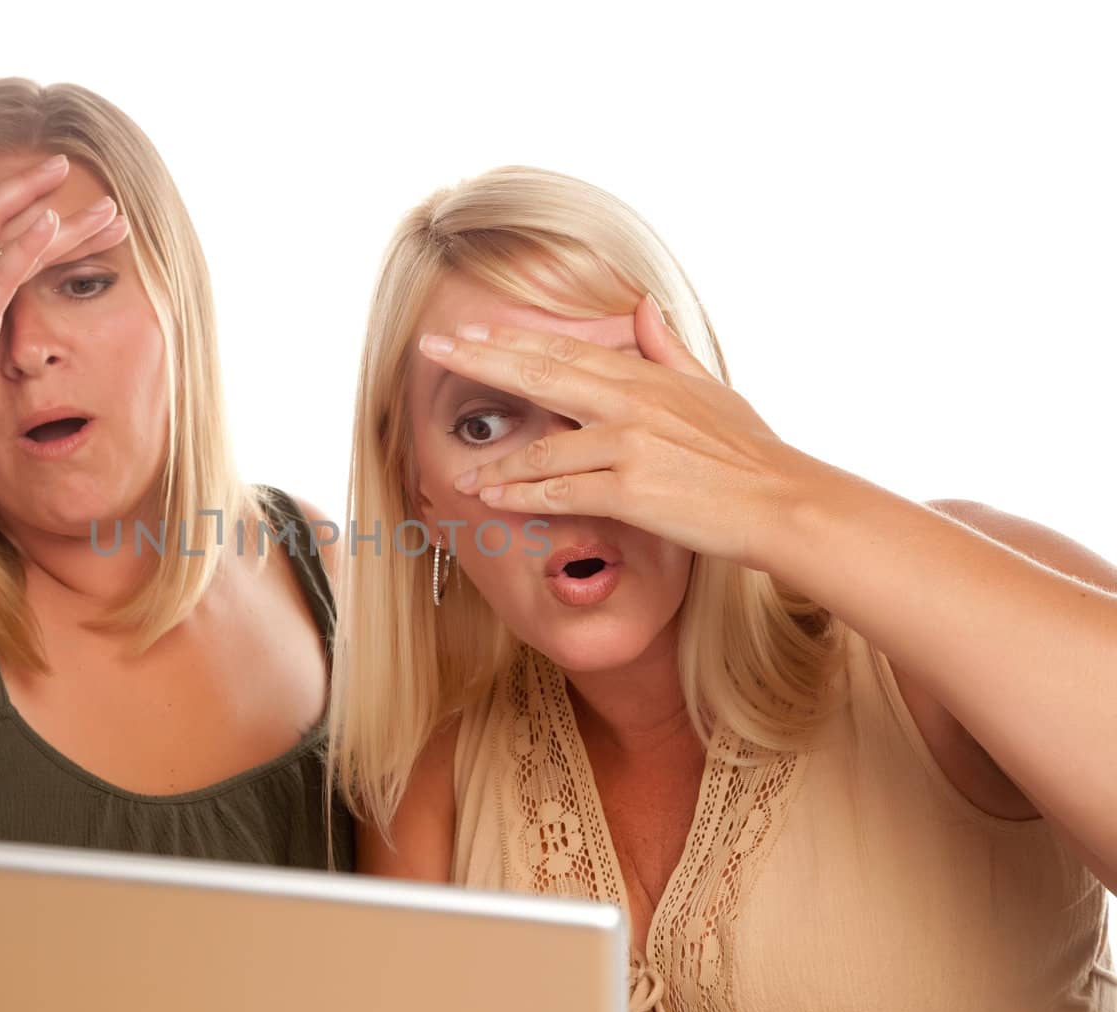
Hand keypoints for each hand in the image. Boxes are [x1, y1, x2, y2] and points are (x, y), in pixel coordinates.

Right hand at [0, 154, 129, 451]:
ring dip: (70, 224)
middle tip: (106, 198)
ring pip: (22, 241)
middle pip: (10, 220)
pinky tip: (53, 221)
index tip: (58, 185)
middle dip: (57, 201)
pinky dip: (28, 244)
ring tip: (109, 210)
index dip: (24, 198)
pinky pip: (3, 271)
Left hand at [418, 295, 828, 569]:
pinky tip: (491, 497)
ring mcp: (629, 445)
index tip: (469, 331)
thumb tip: (645, 305)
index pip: (563, 351)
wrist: (783, 501)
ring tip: (461, 472)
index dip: (511, 340)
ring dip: (495, 462)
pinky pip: (561, 492)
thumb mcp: (711, 387)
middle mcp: (631, 403)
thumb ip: (668, 348)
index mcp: (645, 377)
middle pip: (540, 375)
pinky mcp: (632, 490)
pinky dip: (522, 496)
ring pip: (542, 449)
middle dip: (480, 360)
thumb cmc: (750, 452)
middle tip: (432, 349)